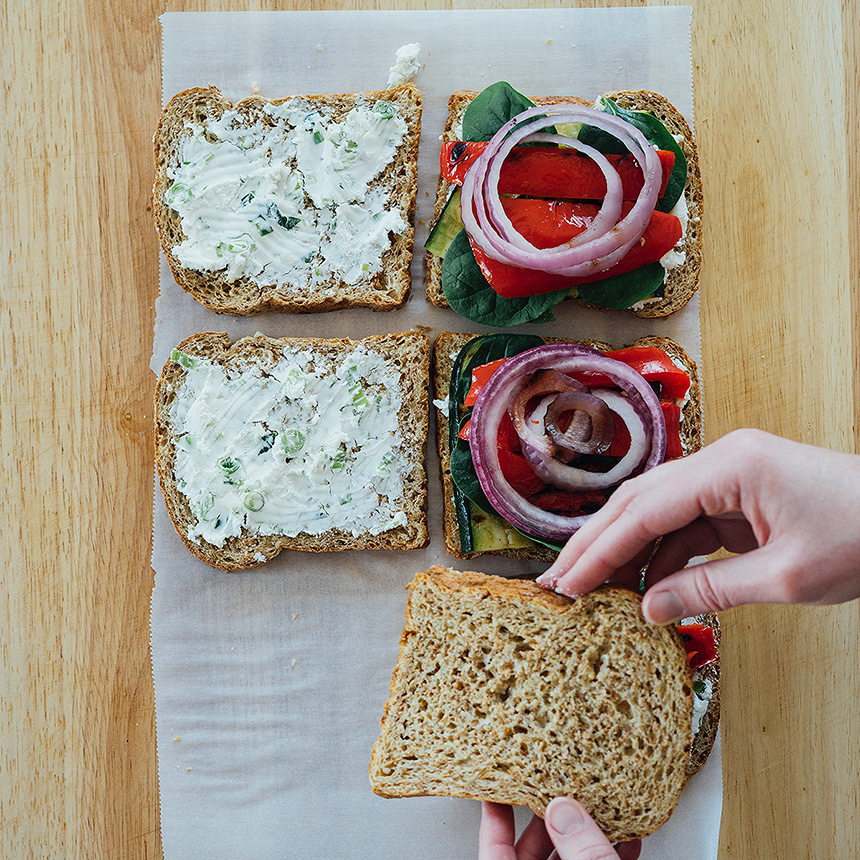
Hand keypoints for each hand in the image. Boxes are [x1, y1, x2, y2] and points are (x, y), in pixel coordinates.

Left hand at [479, 799, 640, 859]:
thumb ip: (581, 851)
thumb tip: (563, 810)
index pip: (495, 850)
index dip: (495, 815)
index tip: (497, 783)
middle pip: (534, 850)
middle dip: (552, 816)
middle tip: (559, 786)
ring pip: (570, 859)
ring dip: (588, 833)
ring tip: (598, 805)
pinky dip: (611, 855)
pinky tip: (627, 838)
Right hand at [538, 429, 859, 621]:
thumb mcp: (786, 577)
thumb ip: (710, 591)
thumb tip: (649, 609)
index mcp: (730, 467)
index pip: (645, 510)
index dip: (601, 550)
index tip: (568, 583)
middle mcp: (720, 461)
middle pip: (639, 501)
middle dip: (598, 543)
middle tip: (560, 581)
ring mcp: (728, 476)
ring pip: (658, 512)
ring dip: (627, 551)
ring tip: (594, 589)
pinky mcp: (738, 496)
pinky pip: (687, 525)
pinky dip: (664, 555)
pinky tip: (645, 585)